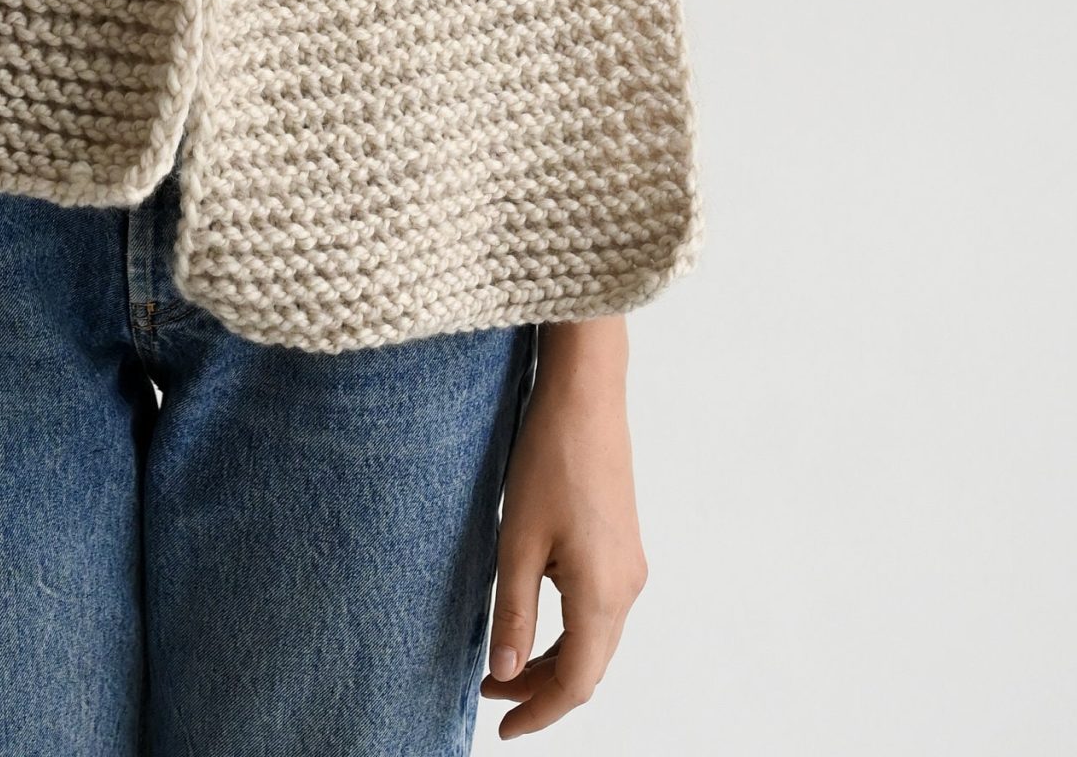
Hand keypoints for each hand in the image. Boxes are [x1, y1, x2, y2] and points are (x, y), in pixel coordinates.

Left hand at [479, 343, 648, 735]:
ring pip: (595, 640)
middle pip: (589, 667)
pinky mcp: (624, 545)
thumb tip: (505, 675)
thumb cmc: (549, 458)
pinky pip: (600, 610)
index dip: (538, 712)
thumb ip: (512, 612)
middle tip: (489, 693)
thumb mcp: (517, 540)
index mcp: (603, 594)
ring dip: (553, 659)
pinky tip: (535, 618)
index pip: (575, 683)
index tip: (501, 730)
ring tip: (503, 661)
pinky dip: (568, 630)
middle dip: (541, 690)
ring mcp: (631, 566)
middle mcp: (627, 588)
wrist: (587, 395)